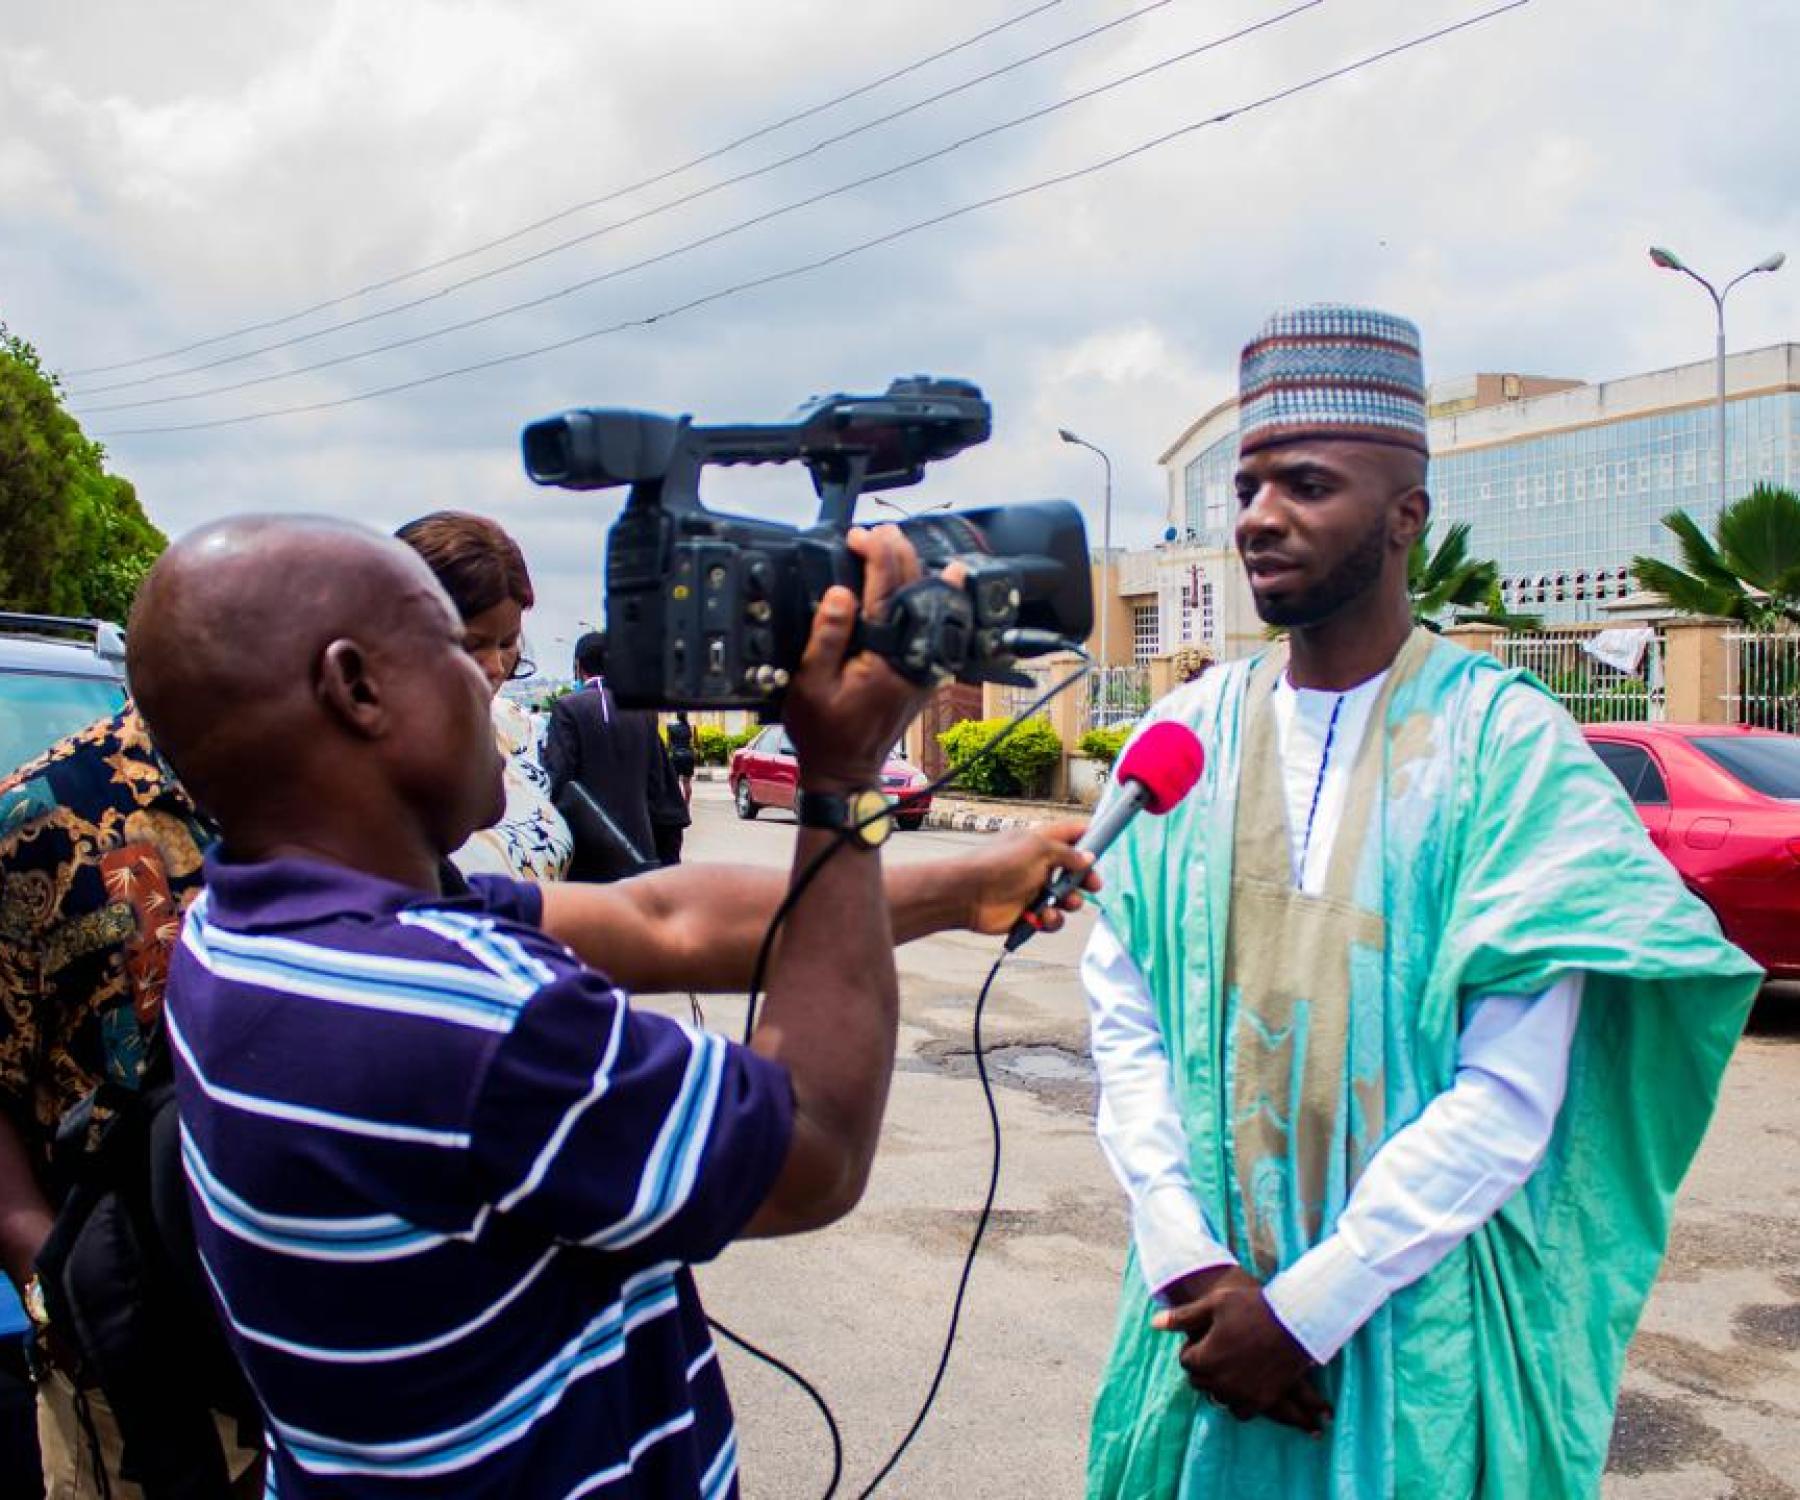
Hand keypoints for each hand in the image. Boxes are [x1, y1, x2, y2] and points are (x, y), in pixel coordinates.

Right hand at [783, 526, 931, 793]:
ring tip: (900, 544)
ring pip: (930, 606)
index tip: (859, 536)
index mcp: (883, 658)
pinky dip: (939, 599)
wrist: (846, 770)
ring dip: (916, 570)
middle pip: (913, 591)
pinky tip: (948, 578)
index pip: (885, 591)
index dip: (874, 555)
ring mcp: (922, 666)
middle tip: (878, 532)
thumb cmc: (824, 733)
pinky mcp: (923, 673)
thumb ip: (827, 636)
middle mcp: (911, 659)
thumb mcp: (810, 684)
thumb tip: (841, 593)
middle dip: (897, 554)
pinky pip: (935, 627)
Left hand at [963, 820, 1100, 934]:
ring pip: (1066, 897)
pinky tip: (1043, 916)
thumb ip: (1067, 853)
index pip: (1070, 833)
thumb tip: (1088, 858)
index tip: (1105, 843)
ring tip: (1065, 902)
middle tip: (1093, 884)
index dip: (1089, 836)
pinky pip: (1051, 917)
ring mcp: (1033, 889)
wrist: (967, 895)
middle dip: (1086, 878)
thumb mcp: (1038, 849)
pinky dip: (1051, 918)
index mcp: (1040, 841)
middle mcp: (1038, 864)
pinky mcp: (1028, 913)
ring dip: (1071, 901)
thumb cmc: (998, 864)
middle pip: (1074, 869)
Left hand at [1154, 1266, 1330, 1433]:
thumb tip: (1154, 1324)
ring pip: (1218, 1398)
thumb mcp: (1215, 1304)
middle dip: (1204, 1367)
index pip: (1186, 1361)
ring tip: (1231, 1364)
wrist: (1296, 1322)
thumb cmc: (1253, 1307)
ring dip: (1220, 1385)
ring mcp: (1242, 1394)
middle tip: (1219, 1349)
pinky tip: (1244, 1381)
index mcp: (1205, 1358)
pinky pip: (1240, 1411)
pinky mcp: (1262, 1402)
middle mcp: (1221, 1382)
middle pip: (1200, 1381)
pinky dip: (1238, 1400)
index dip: (1194, 1348)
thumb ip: (1182, 1317)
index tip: (1207, 1336)